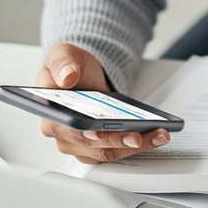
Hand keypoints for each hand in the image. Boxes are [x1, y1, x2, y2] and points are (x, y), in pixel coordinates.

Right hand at [36, 43, 168, 163]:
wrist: (84, 74)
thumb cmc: (70, 68)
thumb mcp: (64, 55)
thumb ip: (62, 63)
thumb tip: (67, 77)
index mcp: (49, 115)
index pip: (67, 130)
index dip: (84, 134)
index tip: (101, 132)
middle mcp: (63, 135)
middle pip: (92, 146)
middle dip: (117, 142)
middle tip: (138, 136)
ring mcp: (81, 145)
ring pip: (108, 152)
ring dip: (134, 147)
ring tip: (157, 135)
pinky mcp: (99, 147)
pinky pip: (118, 151)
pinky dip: (138, 145)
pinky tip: (155, 135)